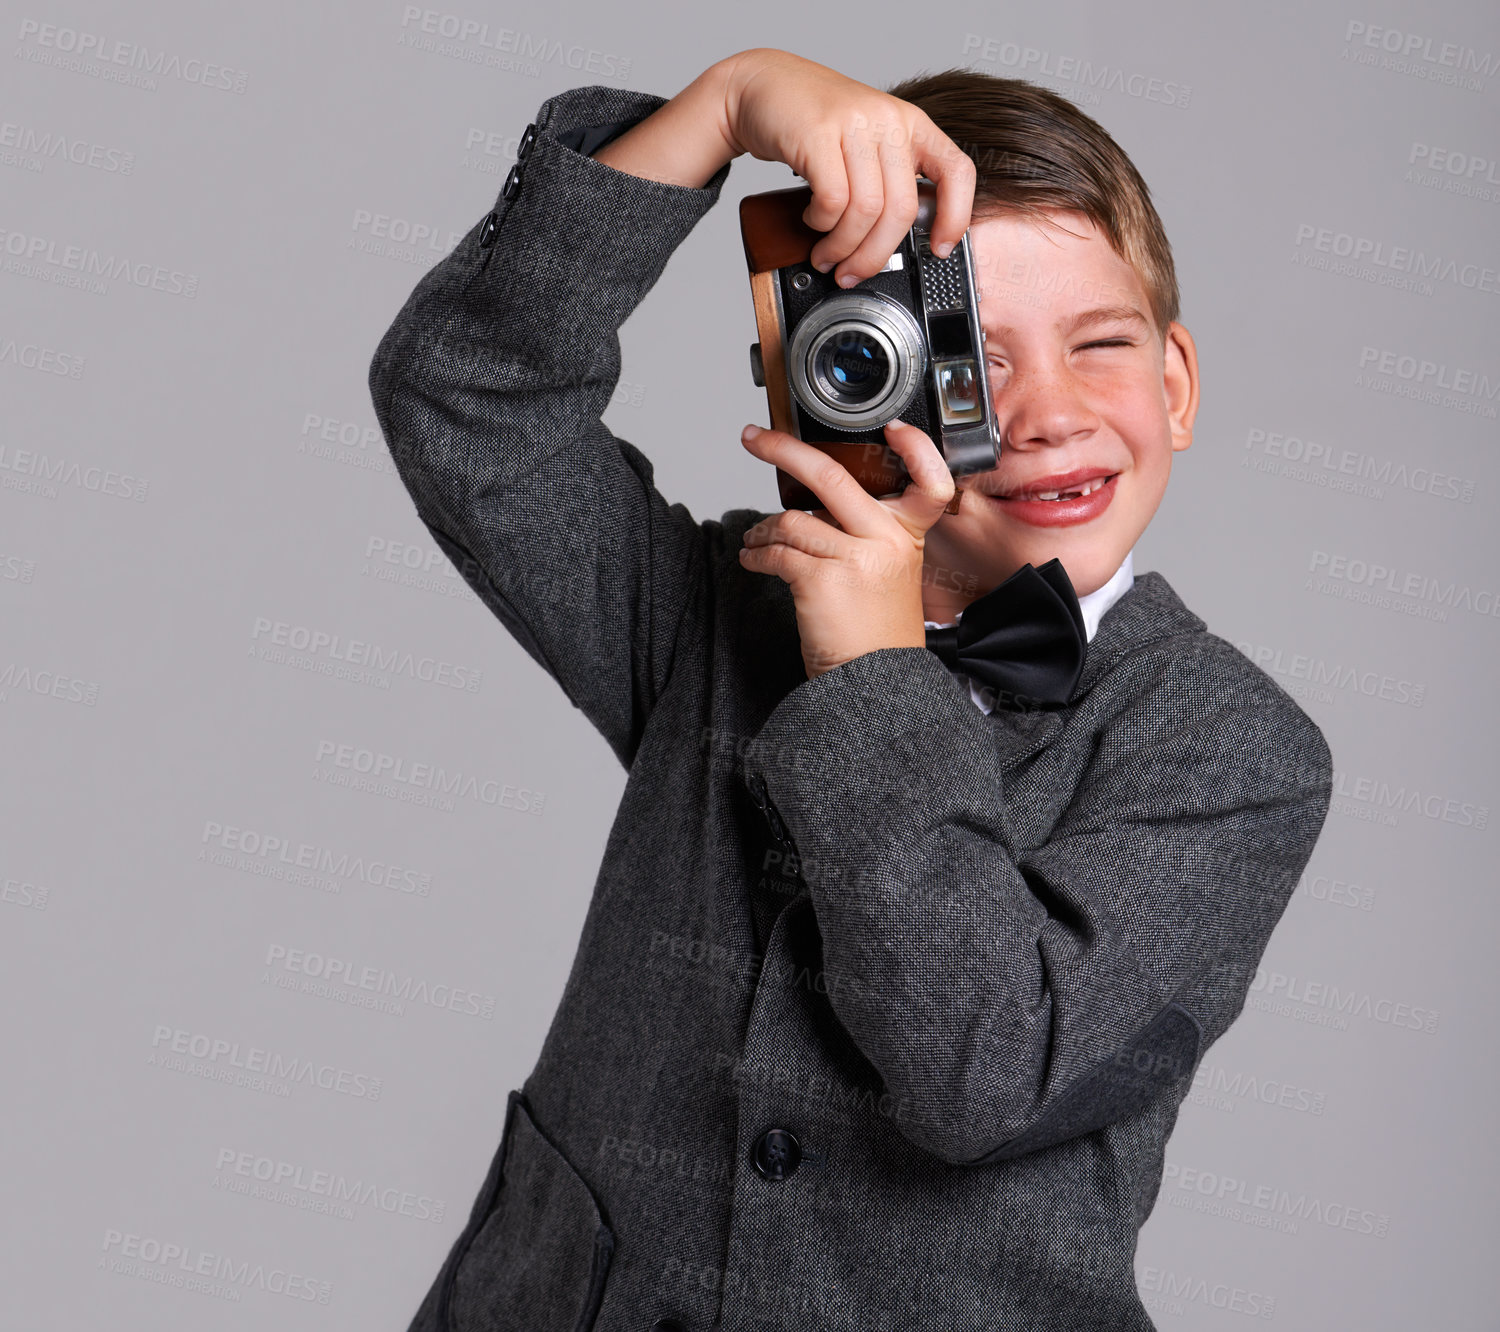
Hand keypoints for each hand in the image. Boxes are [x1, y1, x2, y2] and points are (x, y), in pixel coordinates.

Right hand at [718, 48, 975, 281]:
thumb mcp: (864, 144)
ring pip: (865, 210)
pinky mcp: (818, 133)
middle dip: (875, 254)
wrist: (764, 84)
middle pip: (901, 208)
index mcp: (911, 124)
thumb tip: (891, 242)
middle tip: (852, 272)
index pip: (956, 171)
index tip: (939, 249)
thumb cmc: (813, 124)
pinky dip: (821, 223)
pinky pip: (833, 200)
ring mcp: (855, 123)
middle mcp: (889, 120)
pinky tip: (812, 219)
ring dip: (842, 246)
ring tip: (826, 255)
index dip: (955, 216)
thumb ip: (885, 180)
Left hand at [738, 420, 956, 680]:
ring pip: (791, 520)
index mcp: (908, 536)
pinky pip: (777, 552)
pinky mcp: (822, 580)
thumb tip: (812, 504)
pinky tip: (754, 561)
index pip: (931, 482)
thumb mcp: (890, 574)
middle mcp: (886, 541)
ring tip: (755, 541)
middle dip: (783, 450)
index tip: (893, 428)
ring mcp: (856, 559)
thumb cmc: (876, 632)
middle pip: (831, 476)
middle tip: (755, 438)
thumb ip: (867, 534)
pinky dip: (756, 555)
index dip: (917, 449)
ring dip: (762, 529)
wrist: (876, 685)